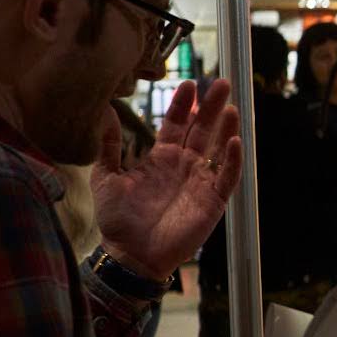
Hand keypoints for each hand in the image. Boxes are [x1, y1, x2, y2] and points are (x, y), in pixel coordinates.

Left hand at [91, 80, 241, 278]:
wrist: (131, 253)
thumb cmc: (118, 219)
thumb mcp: (106, 177)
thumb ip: (109, 145)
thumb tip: (103, 111)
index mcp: (161, 158)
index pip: (176, 124)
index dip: (183, 104)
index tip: (189, 83)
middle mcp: (184, 165)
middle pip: (202, 130)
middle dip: (211, 106)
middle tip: (221, 82)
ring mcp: (200, 181)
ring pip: (218, 148)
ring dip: (225, 128)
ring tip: (230, 107)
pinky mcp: (213, 200)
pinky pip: (226, 176)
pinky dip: (232, 160)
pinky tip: (233, 142)